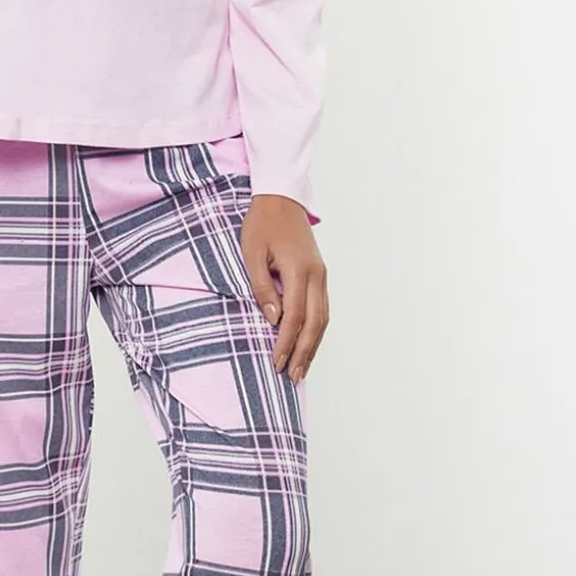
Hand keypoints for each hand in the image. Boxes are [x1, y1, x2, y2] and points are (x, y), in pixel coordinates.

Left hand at [239, 195, 328, 384]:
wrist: (281, 198)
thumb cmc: (262, 224)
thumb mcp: (252, 253)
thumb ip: (261, 286)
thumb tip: (272, 319)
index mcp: (300, 270)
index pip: (295, 316)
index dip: (285, 342)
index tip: (275, 363)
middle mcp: (317, 275)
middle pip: (315, 323)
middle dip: (303, 353)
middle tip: (292, 377)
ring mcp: (322, 275)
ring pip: (323, 318)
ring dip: (313, 346)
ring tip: (301, 370)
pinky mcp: (320, 275)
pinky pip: (322, 309)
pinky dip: (316, 331)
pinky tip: (308, 345)